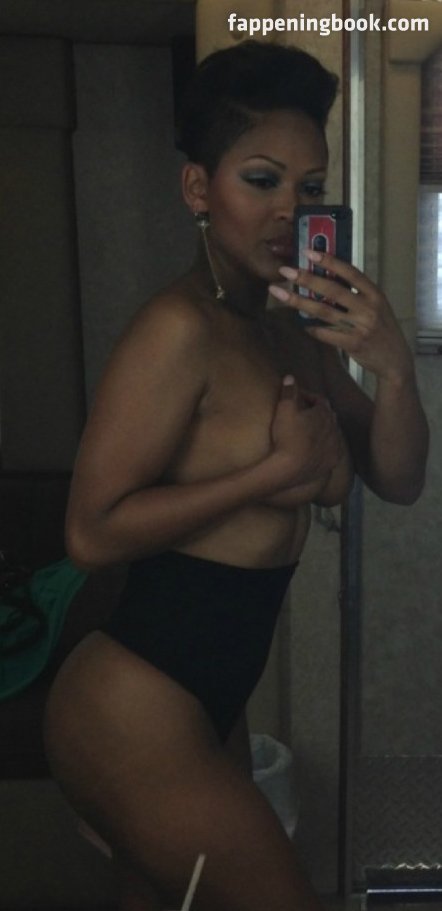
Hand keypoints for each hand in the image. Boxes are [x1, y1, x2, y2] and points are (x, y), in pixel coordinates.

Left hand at [269, 252, 413, 381]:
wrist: (395, 360)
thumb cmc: (382, 329)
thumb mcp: (377, 306)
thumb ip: (356, 294)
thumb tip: (326, 279)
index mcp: (375, 294)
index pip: (350, 272)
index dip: (329, 261)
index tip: (309, 252)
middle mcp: (368, 308)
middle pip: (333, 290)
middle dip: (307, 278)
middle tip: (285, 271)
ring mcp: (360, 326)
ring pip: (324, 311)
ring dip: (299, 301)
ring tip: (280, 294)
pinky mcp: (353, 344)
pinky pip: (326, 334)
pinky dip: (312, 329)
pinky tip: (303, 325)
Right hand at [269, 374, 341, 490]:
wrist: (288, 469)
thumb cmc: (286, 437)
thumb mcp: (284, 409)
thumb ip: (289, 392)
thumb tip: (290, 377)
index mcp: (324, 414)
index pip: (320, 400)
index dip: (309, 397)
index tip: (298, 398)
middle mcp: (334, 429)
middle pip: (329, 416)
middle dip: (318, 413)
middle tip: (305, 413)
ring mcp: (334, 447)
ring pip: (333, 434)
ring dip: (324, 431)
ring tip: (311, 431)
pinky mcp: (332, 462)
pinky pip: (333, 451)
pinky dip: (327, 447)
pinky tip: (319, 449)